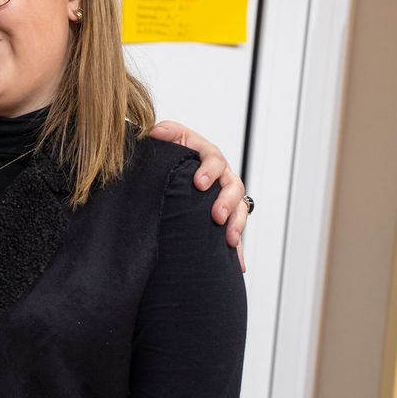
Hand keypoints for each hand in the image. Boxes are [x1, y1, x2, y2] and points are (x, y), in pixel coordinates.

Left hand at [149, 120, 249, 270]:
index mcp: (207, 155)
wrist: (169, 170)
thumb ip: (165, 133)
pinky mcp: (225, 216)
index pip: (214, 159)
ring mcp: (226, 196)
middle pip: (232, 186)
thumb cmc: (170, 151)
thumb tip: (157, 132)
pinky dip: (238, 249)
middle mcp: (221, 176)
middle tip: (217, 215)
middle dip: (226, 202)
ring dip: (237, 224)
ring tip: (229, 240)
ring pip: (240, 209)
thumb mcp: (167, 137)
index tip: (200, 183)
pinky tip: (239, 265)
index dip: (209, 171)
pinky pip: (235, 231)